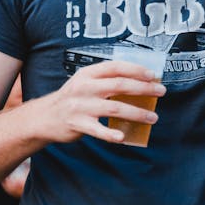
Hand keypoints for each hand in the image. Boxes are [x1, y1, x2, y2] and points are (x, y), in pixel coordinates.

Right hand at [37, 60, 165, 144]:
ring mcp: (80, 106)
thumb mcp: (85, 83)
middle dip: (143, 88)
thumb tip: (139, 83)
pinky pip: (97, 130)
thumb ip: (106, 81)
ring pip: (114, 107)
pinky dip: (111, 134)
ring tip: (153, 117)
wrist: (44, 117)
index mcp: (88, 74)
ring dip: (137, 112)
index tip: (153, 76)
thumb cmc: (72, 99)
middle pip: (119, 85)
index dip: (136, 70)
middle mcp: (84, 87)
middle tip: (161, 92)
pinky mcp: (77, 124)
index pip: (115, 67)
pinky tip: (123, 137)